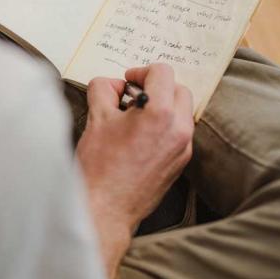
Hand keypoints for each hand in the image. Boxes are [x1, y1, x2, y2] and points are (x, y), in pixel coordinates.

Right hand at [76, 64, 193, 278]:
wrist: (106, 207)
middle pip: (179, 88)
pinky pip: (180, 131)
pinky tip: (141, 134)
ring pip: (182, 110)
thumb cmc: (100, 165)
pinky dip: (165, 124)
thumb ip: (104, 89)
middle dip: (156, 86)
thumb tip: (113, 85)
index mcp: (159, 113)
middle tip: (132, 95)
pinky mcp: (180, 162)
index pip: (162, 72)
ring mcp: (183, 147)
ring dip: (163, 104)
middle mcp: (178, 129)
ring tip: (136, 115)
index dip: (141, 71)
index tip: (128, 82)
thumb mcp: (96, 117)